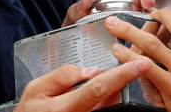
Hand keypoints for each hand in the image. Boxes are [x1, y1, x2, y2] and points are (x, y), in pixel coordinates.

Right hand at [14, 60, 148, 111]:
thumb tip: (90, 70)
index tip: (140, 64)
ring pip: (111, 106)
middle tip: (135, 65)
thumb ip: (62, 76)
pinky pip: (105, 110)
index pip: (98, 88)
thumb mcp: (36, 89)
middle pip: (111, 99)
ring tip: (118, 76)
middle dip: (124, 81)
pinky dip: (109, 99)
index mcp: (64, 108)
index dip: (121, 75)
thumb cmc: (29, 110)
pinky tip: (108, 90)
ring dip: (117, 90)